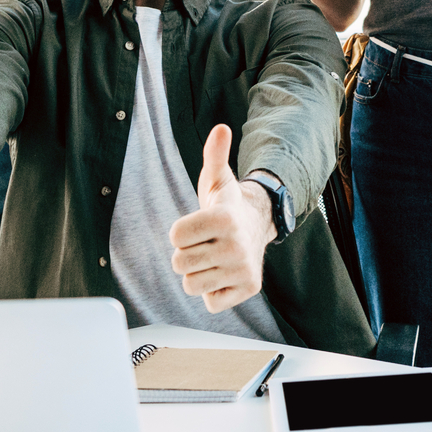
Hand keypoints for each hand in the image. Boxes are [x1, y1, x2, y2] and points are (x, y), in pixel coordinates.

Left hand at [168, 125, 271, 312]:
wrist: (257, 226)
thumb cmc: (227, 205)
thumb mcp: (217, 179)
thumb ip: (214, 155)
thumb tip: (220, 128)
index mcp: (224, 218)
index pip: (175, 237)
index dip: (180, 232)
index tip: (196, 226)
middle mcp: (236, 246)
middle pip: (179, 263)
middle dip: (187, 254)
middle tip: (204, 243)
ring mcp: (243, 269)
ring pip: (192, 285)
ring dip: (198, 274)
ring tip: (213, 258)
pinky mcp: (248, 289)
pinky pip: (210, 302)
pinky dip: (213, 292)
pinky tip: (223, 274)